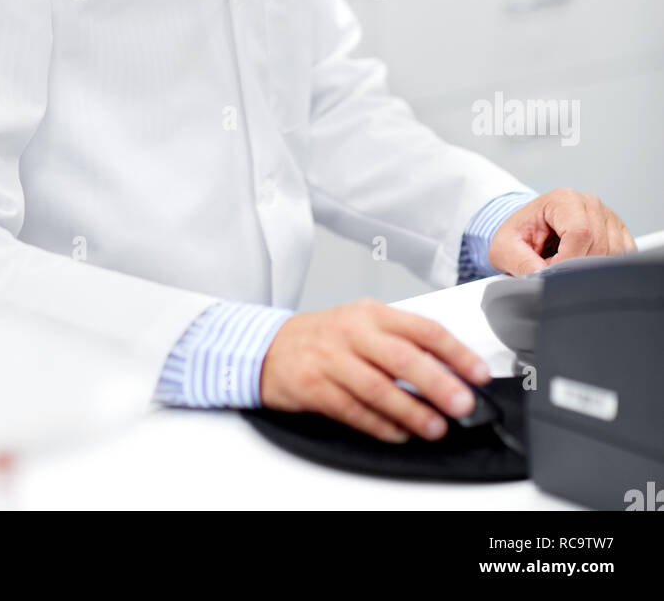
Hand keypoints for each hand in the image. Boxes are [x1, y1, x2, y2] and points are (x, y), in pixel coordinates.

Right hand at [259, 298, 491, 442]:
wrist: (269, 347)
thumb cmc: (326, 338)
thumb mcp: (364, 326)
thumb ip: (402, 344)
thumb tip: (450, 372)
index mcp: (373, 314)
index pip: (423, 329)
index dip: (455, 352)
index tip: (478, 373)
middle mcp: (353, 332)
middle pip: (402, 357)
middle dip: (438, 383)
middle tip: (463, 403)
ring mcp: (332, 359)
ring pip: (378, 387)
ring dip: (411, 411)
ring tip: (435, 427)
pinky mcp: (314, 386)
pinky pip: (353, 410)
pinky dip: (379, 425)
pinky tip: (398, 434)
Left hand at [488, 188, 635, 276]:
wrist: (528, 233)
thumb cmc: (519, 236)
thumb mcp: (505, 249)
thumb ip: (521, 262)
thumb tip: (543, 278)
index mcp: (563, 200)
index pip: (580, 233)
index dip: (567, 260)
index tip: (551, 271)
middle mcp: (590, 204)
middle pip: (598, 245)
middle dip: (576, 267)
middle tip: (554, 268)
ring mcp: (608, 217)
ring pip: (614, 254)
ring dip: (590, 270)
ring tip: (566, 264)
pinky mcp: (619, 233)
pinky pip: (623, 257)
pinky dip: (605, 269)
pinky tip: (584, 265)